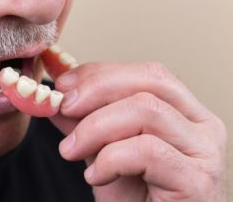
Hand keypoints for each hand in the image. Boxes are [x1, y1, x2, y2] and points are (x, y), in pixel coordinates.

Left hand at [50, 62, 226, 201]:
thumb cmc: (139, 198)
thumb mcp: (105, 151)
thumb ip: (88, 122)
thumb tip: (59, 98)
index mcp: (183, 112)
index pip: (145, 73)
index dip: (100, 73)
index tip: (64, 85)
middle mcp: (201, 124)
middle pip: (150, 81)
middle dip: (97, 89)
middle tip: (63, 106)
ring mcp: (203, 151)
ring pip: (146, 110)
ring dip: (95, 127)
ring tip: (71, 150)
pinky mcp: (197, 180)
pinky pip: (146, 150)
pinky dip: (110, 159)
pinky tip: (95, 176)